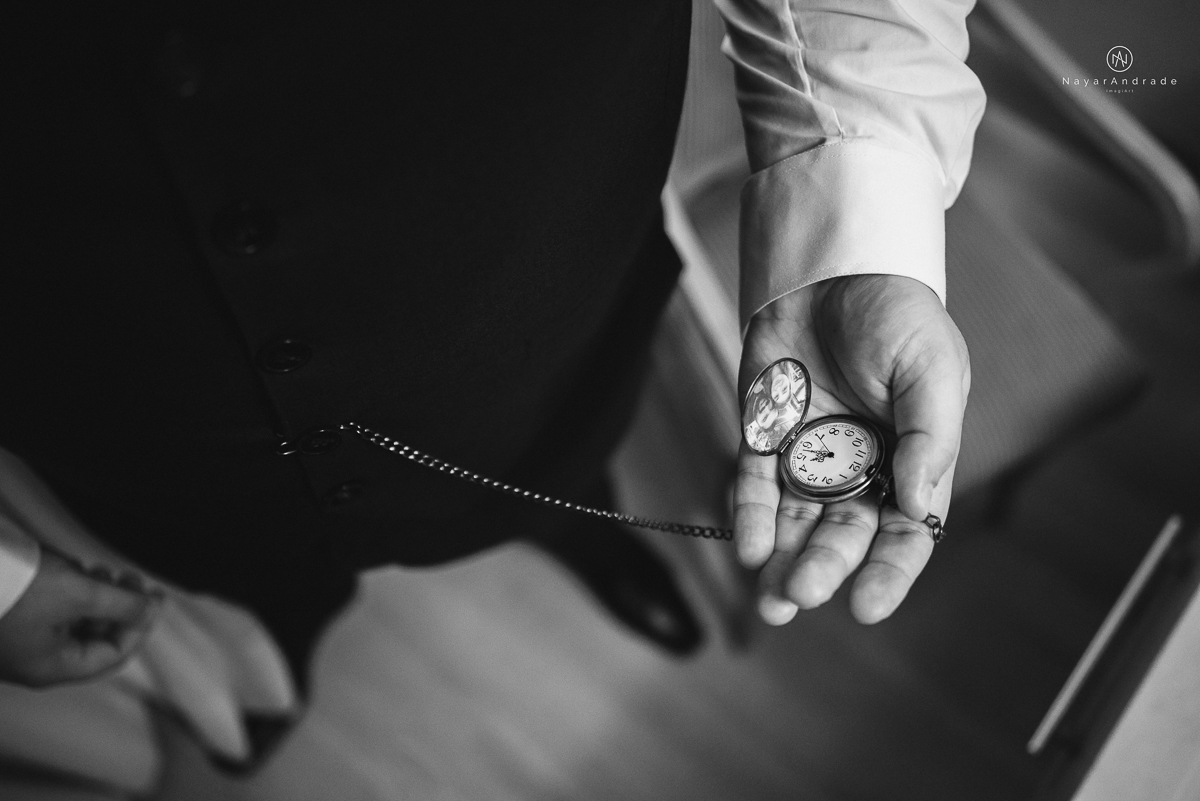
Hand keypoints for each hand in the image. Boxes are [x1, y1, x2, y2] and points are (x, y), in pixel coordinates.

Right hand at [0, 546, 161, 686]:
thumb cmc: (13, 589)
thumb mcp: (77, 594)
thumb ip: (121, 606)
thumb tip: (152, 611)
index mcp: (54, 668)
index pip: (115, 656)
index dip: (141, 626)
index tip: (154, 595)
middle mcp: (38, 662)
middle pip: (96, 640)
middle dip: (118, 608)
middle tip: (130, 578)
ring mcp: (22, 644)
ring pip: (76, 623)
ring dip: (96, 597)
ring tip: (100, 570)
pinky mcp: (12, 621)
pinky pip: (53, 612)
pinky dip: (71, 592)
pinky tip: (73, 568)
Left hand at [734, 275, 969, 624]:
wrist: (834, 267)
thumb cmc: (897, 314)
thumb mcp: (932, 366)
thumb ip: (930, 434)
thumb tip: (918, 502)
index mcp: (913, 461)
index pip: (905, 531)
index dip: (890, 572)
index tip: (869, 605)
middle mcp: (862, 468)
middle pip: (845, 533)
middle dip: (824, 566)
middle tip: (802, 593)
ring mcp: (810, 455)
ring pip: (797, 522)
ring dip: (783, 560)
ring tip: (772, 598)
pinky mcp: (767, 436)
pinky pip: (757, 485)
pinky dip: (752, 516)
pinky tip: (748, 547)